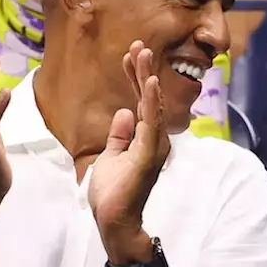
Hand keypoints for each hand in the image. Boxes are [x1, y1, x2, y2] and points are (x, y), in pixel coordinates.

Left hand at [89, 41, 170, 260]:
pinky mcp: (149, 154)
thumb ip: (119, 135)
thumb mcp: (111, 156)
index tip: (130, 55)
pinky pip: (151, 123)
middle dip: (142, 70)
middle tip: (138, 45)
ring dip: (147, 78)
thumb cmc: (113, 193)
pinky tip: (149, 81)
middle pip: (148, 99)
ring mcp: (154, 146)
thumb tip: (124, 112)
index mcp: (145, 138)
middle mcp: (154, 139)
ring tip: (142, 54)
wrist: (114, 221)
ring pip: (151, 105)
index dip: (135, 77)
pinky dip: (151, 100)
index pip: (141, 101)